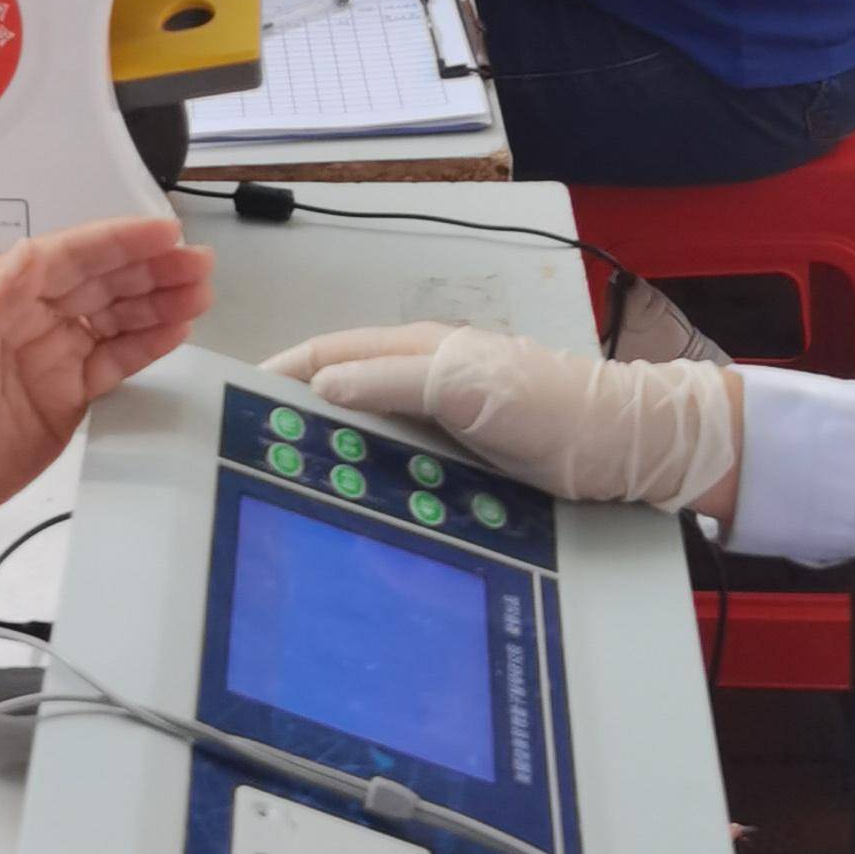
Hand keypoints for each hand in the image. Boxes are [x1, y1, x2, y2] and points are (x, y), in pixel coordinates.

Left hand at [0, 212, 211, 524]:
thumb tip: (38, 253)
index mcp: (4, 293)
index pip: (71, 256)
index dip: (119, 243)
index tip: (165, 233)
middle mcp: (34, 317)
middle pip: (103, 284)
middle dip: (152, 270)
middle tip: (200, 264)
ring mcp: (53, 358)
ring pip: (117, 320)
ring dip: (158, 304)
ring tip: (200, 293)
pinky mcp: (67, 400)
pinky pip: (115, 364)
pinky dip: (147, 347)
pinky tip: (177, 331)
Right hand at [261, 324, 743, 520]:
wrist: (619, 445)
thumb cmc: (544, 403)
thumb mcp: (461, 382)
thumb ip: (389, 378)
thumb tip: (319, 388)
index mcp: (416, 347)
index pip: (328, 352)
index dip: (280, 372)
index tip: (235, 401)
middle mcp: (422, 378)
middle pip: (342, 394)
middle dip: (297, 417)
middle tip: (255, 455)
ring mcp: (441, 419)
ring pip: (368, 433)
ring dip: (335, 454)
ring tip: (294, 487)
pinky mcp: (461, 458)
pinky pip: (401, 466)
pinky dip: (371, 480)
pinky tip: (357, 506)